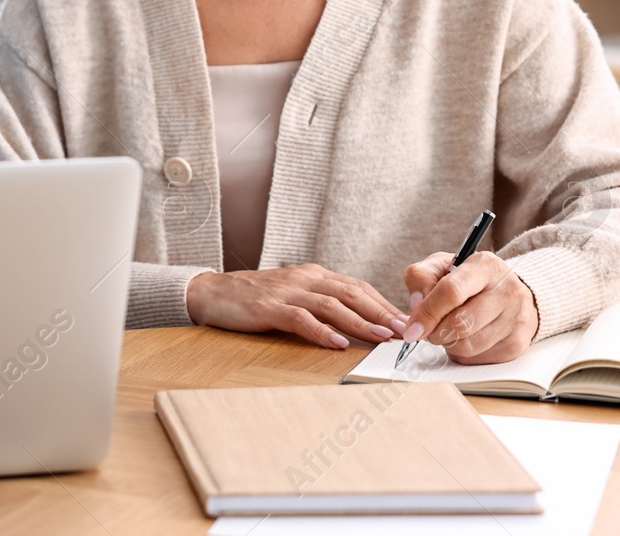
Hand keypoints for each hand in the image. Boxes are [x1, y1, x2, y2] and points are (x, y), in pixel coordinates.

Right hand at [185, 264, 407, 348]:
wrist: (211, 292)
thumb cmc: (254, 298)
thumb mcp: (293, 295)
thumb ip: (321, 304)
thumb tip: (357, 324)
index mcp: (314, 275)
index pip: (358, 287)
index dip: (384, 304)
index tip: (408, 322)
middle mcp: (305, 278)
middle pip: (352, 292)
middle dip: (383, 312)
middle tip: (407, 331)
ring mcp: (286, 291)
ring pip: (332, 305)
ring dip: (361, 322)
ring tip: (383, 337)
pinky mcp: (268, 306)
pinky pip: (300, 318)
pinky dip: (321, 331)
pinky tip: (337, 343)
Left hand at [401, 251, 538, 363]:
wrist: (507, 292)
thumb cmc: (468, 279)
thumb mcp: (441, 266)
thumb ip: (421, 278)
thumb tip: (416, 305)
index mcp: (485, 266)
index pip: (452, 292)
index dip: (428, 313)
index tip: (412, 330)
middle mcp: (507, 290)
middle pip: (460, 324)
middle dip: (435, 332)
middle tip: (429, 330)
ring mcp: (516, 319)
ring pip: (468, 346)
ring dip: (448, 343)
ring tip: (448, 330)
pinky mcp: (518, 343)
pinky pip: (478, 359)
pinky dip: (462, 353)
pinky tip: (465, 338)